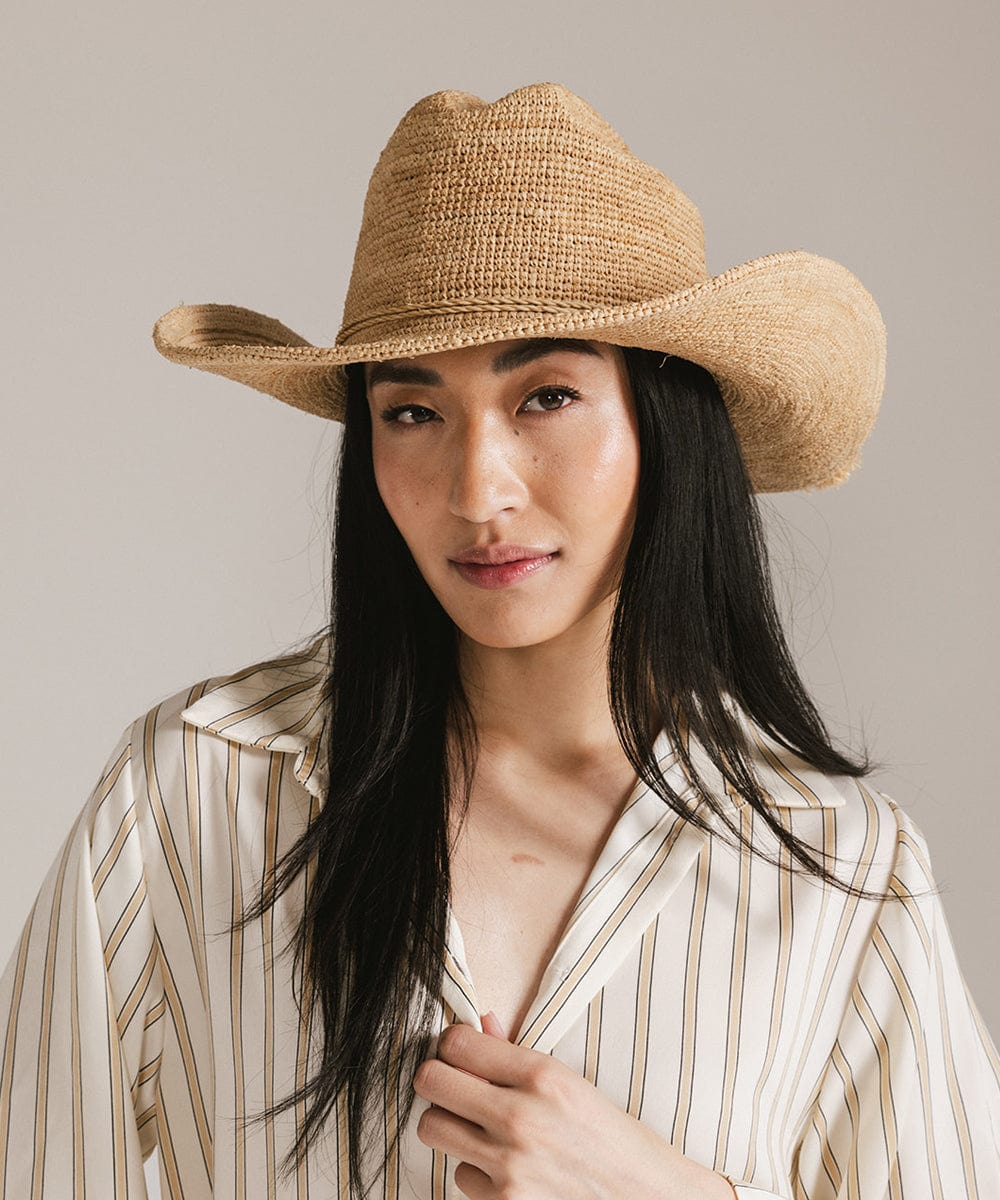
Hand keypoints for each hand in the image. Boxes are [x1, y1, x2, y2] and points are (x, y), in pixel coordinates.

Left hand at [412, 1010, 733, 1199]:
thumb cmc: (614, 1140)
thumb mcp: (572, 1084)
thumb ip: (517, 1053)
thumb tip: (481, 1023)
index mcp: (542, 1077)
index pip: (455, 1044)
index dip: (452, 1045)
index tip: (461, 1053)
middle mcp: (521, 1117)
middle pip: (430, 1083)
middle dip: (438, 1081)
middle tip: (456, 1087)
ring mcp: (509, 1166)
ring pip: (433, 1129)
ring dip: (451, 1127)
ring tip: (480, 1129)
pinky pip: (460, 1177)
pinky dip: (476, 1172)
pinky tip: (505, 1169)